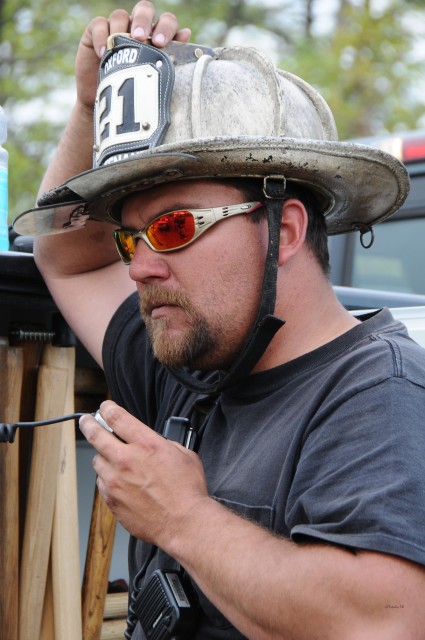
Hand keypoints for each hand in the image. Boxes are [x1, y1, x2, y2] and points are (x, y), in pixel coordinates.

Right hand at [75, 1, 190, 113]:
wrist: (107, 101)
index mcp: (156, 35)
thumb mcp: (153, 77)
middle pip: (144, 9)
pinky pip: (99, 24)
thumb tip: (186, 33)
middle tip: (139, 37)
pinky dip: (102, 37)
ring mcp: (116, 27)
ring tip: (120, 48)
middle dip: (143, 20)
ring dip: (121, 29)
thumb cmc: (135, 89)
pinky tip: (104, 53)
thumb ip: (170, 56)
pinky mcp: (95, 32)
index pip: (166, 21)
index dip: (165, 27)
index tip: (161, 43)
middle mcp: (137, 27)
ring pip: (120, 15)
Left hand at [79, 400, 207, 546]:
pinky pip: (102, 484)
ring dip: (102, 457)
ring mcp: (116, 481)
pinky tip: (118, 482)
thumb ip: (164, 445)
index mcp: (146, 444)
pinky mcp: (112, 500)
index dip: (108, 409)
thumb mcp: (184, 454)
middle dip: (89, 424)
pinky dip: (107, 480)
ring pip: (97, 461)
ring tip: (111, 459)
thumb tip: (155, 444)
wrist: (184, 522)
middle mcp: (126, 460)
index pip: (117, 417)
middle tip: (86, 421)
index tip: (104, 407)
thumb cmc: (188, 491)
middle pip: (96, 435)